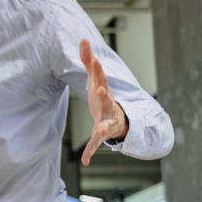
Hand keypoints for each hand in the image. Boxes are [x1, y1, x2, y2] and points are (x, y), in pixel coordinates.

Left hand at [80, 39, 128, 165]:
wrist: (118, 119)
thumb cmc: (103, 96)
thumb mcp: (95, 79)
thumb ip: (88, 60)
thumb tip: (83, 39)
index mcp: (103, 91)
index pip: (100, 78)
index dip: (97, 69)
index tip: (94, 59)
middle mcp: (108, 105)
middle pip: (105, 99)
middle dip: (103, 95)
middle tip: (101, 89)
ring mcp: (106, 121)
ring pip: (104, 125)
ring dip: (102, 129)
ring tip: (100, 132)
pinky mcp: (101, 134)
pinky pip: (95, 144)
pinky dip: (90, 152)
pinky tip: (85, 161)